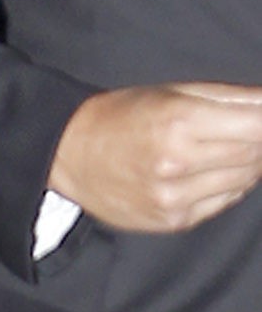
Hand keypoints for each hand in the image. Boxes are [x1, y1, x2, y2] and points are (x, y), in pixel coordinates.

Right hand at [48, 82, 261, 232]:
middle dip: (261, 137)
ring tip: (234, 144)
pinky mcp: (176, 220)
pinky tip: (218, 167)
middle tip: (255, 125)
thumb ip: (223, 97)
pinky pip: (225, 201)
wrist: (69, 155)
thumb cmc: (119, 115)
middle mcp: (180, 162)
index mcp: (178, 120)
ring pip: (245, 180)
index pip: (255, 125)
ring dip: (250, 161)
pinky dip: (232, 183)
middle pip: (253, 153)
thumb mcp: (167, 91)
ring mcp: (178, 197)